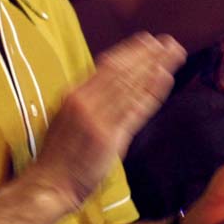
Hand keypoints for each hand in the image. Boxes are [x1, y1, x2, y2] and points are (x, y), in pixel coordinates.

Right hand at [29, 33, 185, 210]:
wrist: (49, 183)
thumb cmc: (59, 154)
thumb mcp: (66, 117)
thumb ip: (87, 101)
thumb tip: (107, 86)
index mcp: (75, 94)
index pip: (107, 65)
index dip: (130, 51)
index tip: (147, 40)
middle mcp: (86, 101)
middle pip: (122, 71)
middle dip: (148, 54)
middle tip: (169, 41)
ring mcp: (98, 118)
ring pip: (131, 85)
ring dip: (155, 66)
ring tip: (174, 54)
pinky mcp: (109, 137)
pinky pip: (135, 110)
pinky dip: (151, 92)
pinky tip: (165, 78)